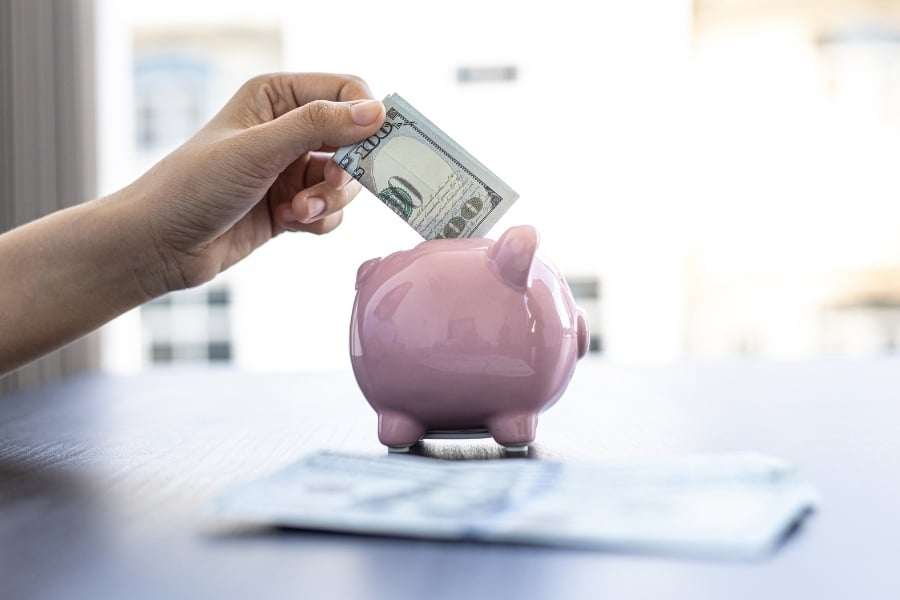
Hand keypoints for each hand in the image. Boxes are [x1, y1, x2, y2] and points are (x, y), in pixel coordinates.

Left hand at [132, 72, 385, 290]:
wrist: (159, 245)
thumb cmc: (194, 186)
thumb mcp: (259, 149)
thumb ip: (318, 125)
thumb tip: (376, 111)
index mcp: (276, 96)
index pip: (344, 91)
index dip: (365, 116)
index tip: (374, 147)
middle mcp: (285, 128)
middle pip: (351, 140)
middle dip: (345, 168)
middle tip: (329, 184)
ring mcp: (288, 169)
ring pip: (343, 181)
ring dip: (329, 199)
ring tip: (298, 211)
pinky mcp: (289, 206)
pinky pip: (330, 210)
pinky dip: (319, 219)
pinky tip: (290, 223)